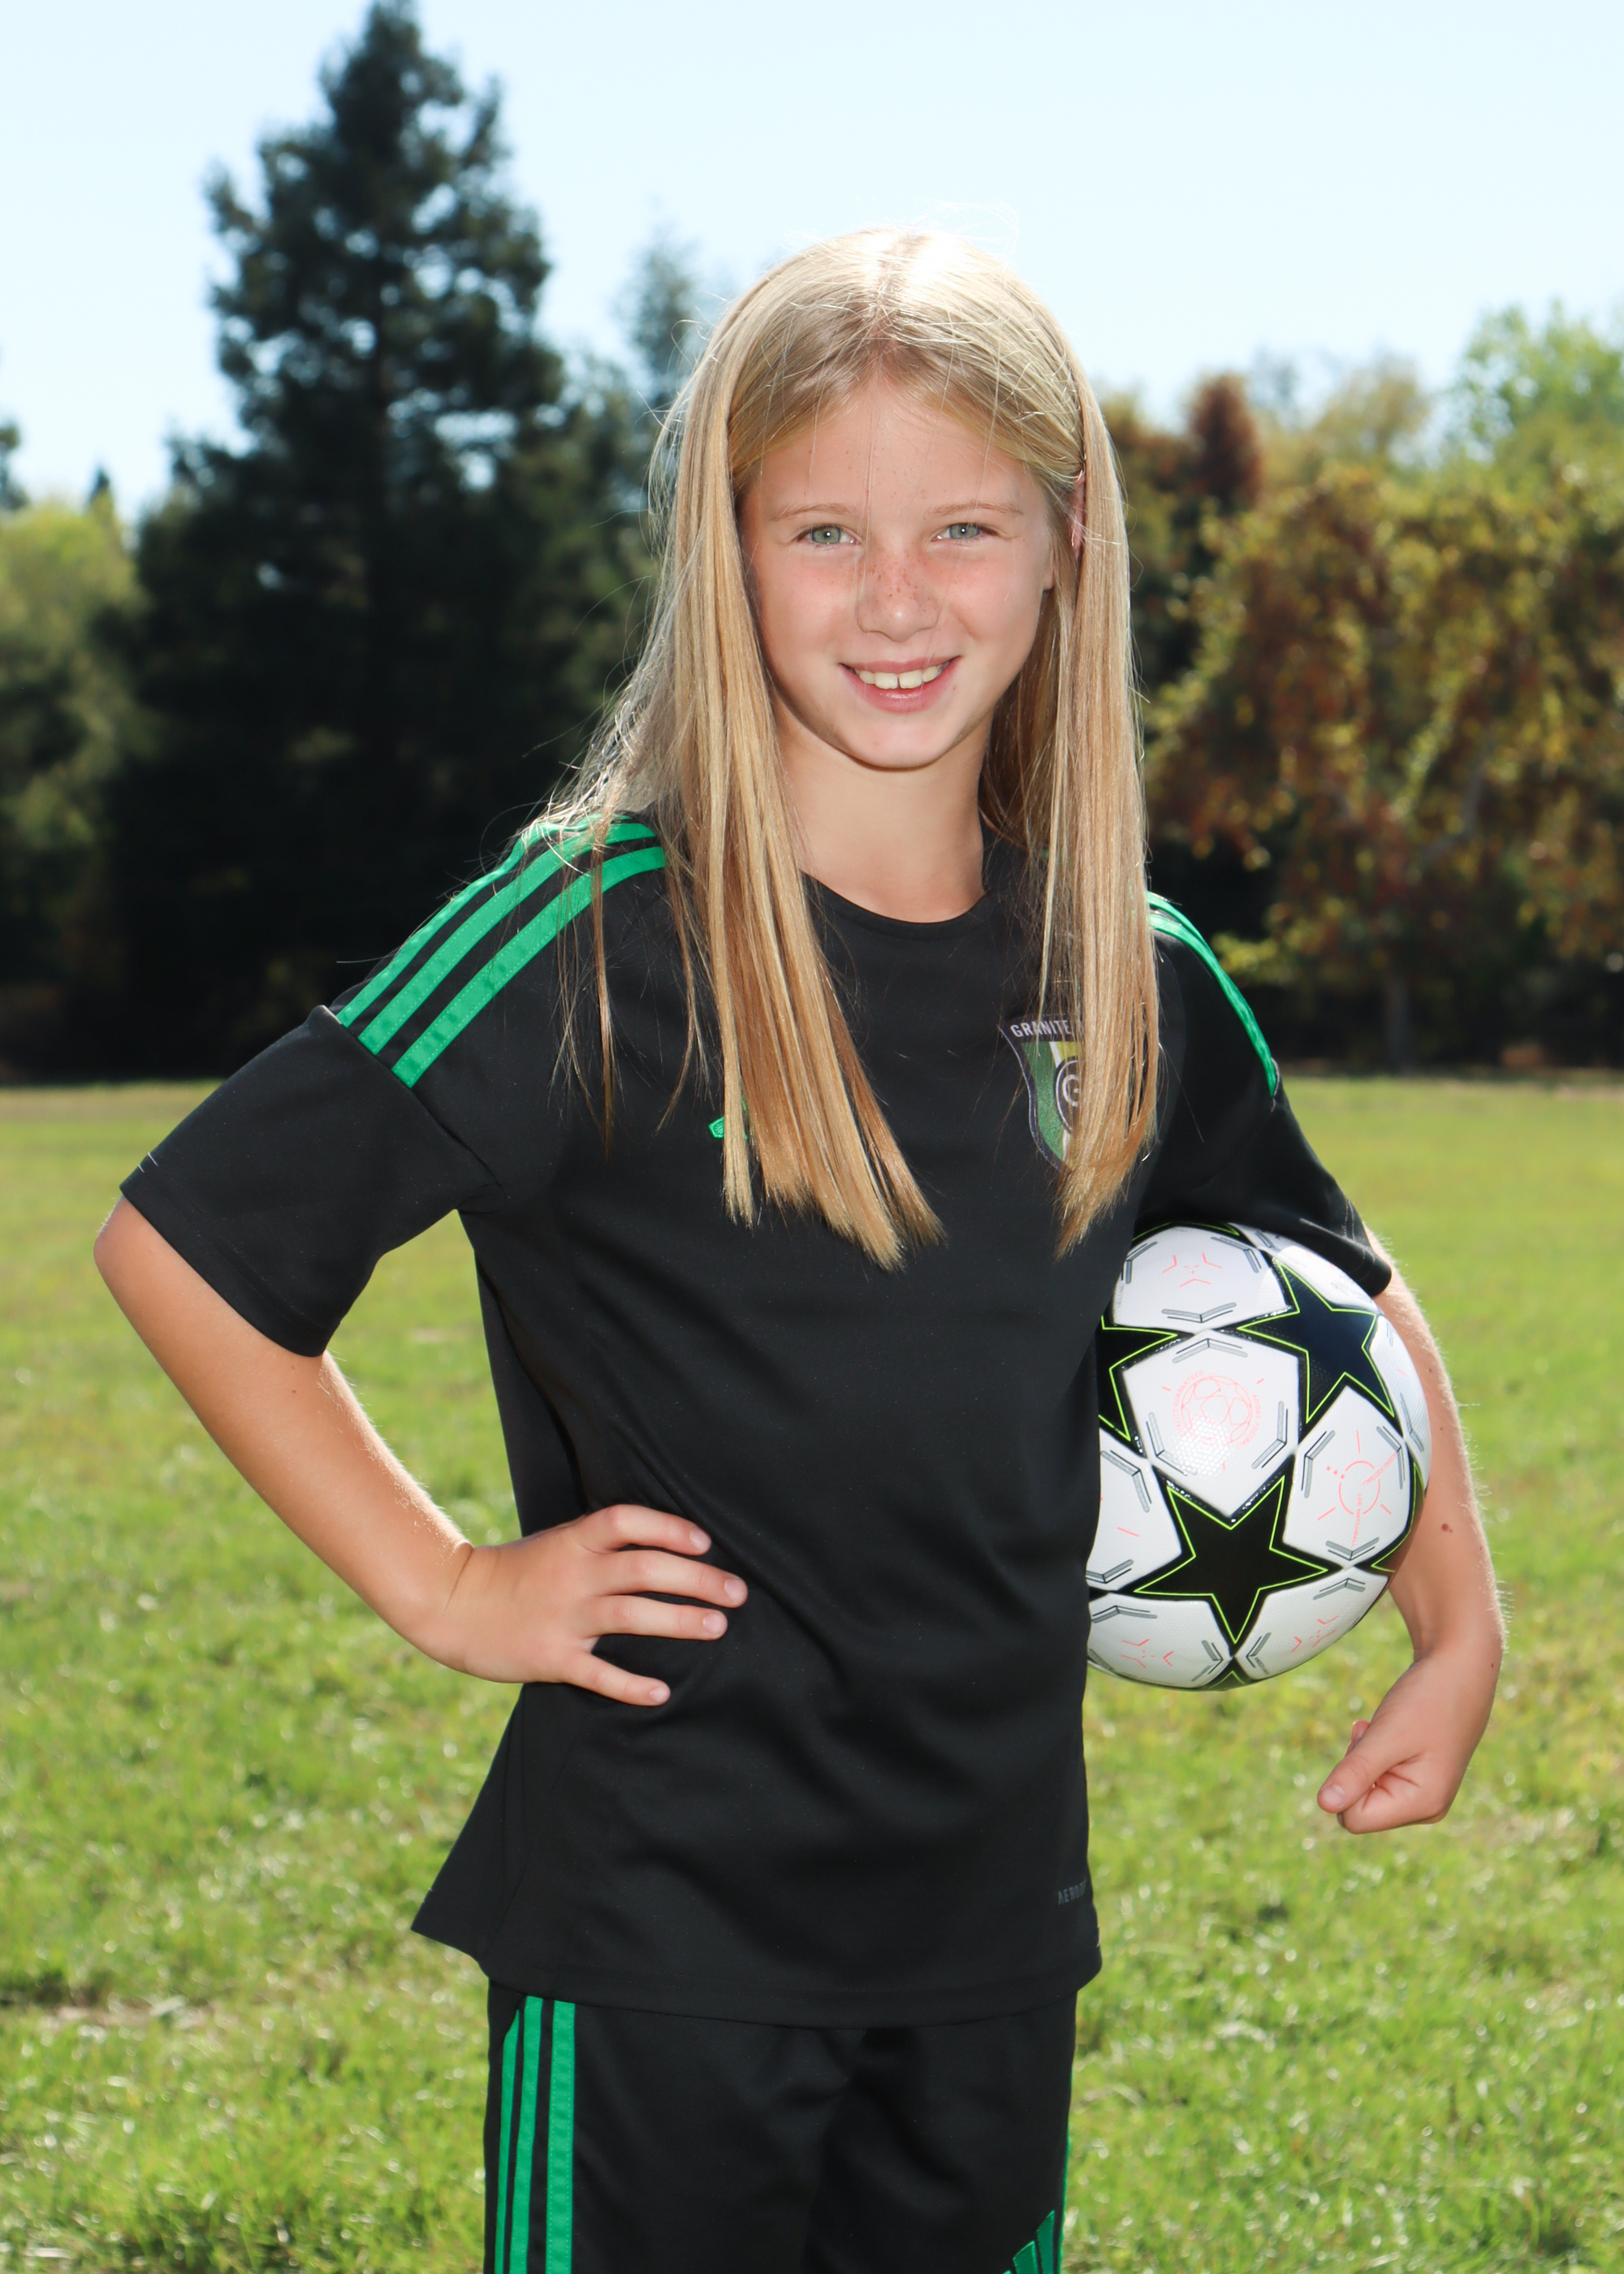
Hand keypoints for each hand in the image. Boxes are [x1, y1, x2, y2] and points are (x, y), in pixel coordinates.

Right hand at [421, 1504, 746, 1706]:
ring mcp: (563, 1616)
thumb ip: (599, 1545)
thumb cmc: (513, 1573)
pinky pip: (599, 1673)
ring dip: (680, 1620)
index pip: (628, 1522)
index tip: (706, 1542)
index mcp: (573, 1540)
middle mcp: (573, 1574)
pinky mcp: (551, 1657)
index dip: (670, 1528)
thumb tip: (660, 1548)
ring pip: (631, 1614)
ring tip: (717, 1627)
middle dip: (697, 1579)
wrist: (451, 1603)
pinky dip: (631, 1685)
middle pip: (644, 1569)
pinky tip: (661, 1692)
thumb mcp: (555, 1543)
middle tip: (737, 1592)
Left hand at [1316, 1640, 1494, 1832]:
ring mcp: (1424, 1795)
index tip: (1364, 1744)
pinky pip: (1379, 1778)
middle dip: (1356, 1768)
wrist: (1460, 1669)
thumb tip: (1324, 1805)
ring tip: (1383, 1729)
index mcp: (1422, 1805)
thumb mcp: (1386, 1735)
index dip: (1346, 1782)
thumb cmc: (1426, 1700)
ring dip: (1363, 1757)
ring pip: (1366, 1791)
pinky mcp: (1419, 1779)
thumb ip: (1356, 1772)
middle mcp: (1426, 1808)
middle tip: (1372, 1732)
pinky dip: (1374, 1753)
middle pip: (1359, 1807)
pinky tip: (1386, 1732)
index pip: (1354, 1819)